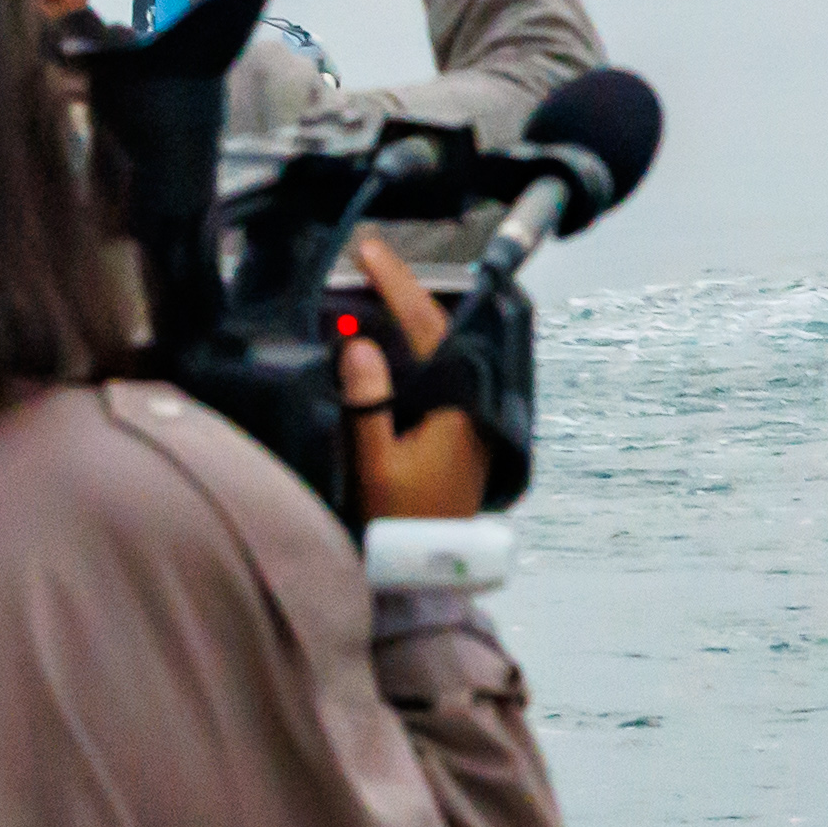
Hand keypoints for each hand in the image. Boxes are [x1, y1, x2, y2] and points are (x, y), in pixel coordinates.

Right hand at [337, 238, 489, 521]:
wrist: (425, 576)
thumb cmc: (400, 524)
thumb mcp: (374, 467)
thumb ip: (367, 405)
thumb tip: (358, 344)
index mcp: (458, 405)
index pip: (430, 328)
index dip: (398, 285)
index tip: (369, 250)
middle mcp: (468, 405)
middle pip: (438, 332)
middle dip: (403, 292)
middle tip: (366, 257)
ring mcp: (463, 417)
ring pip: (436, 352)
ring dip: (405, 318)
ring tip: (369, 285)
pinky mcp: (453, 432)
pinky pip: (431, 374)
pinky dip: (407, 349)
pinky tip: (381, 339)